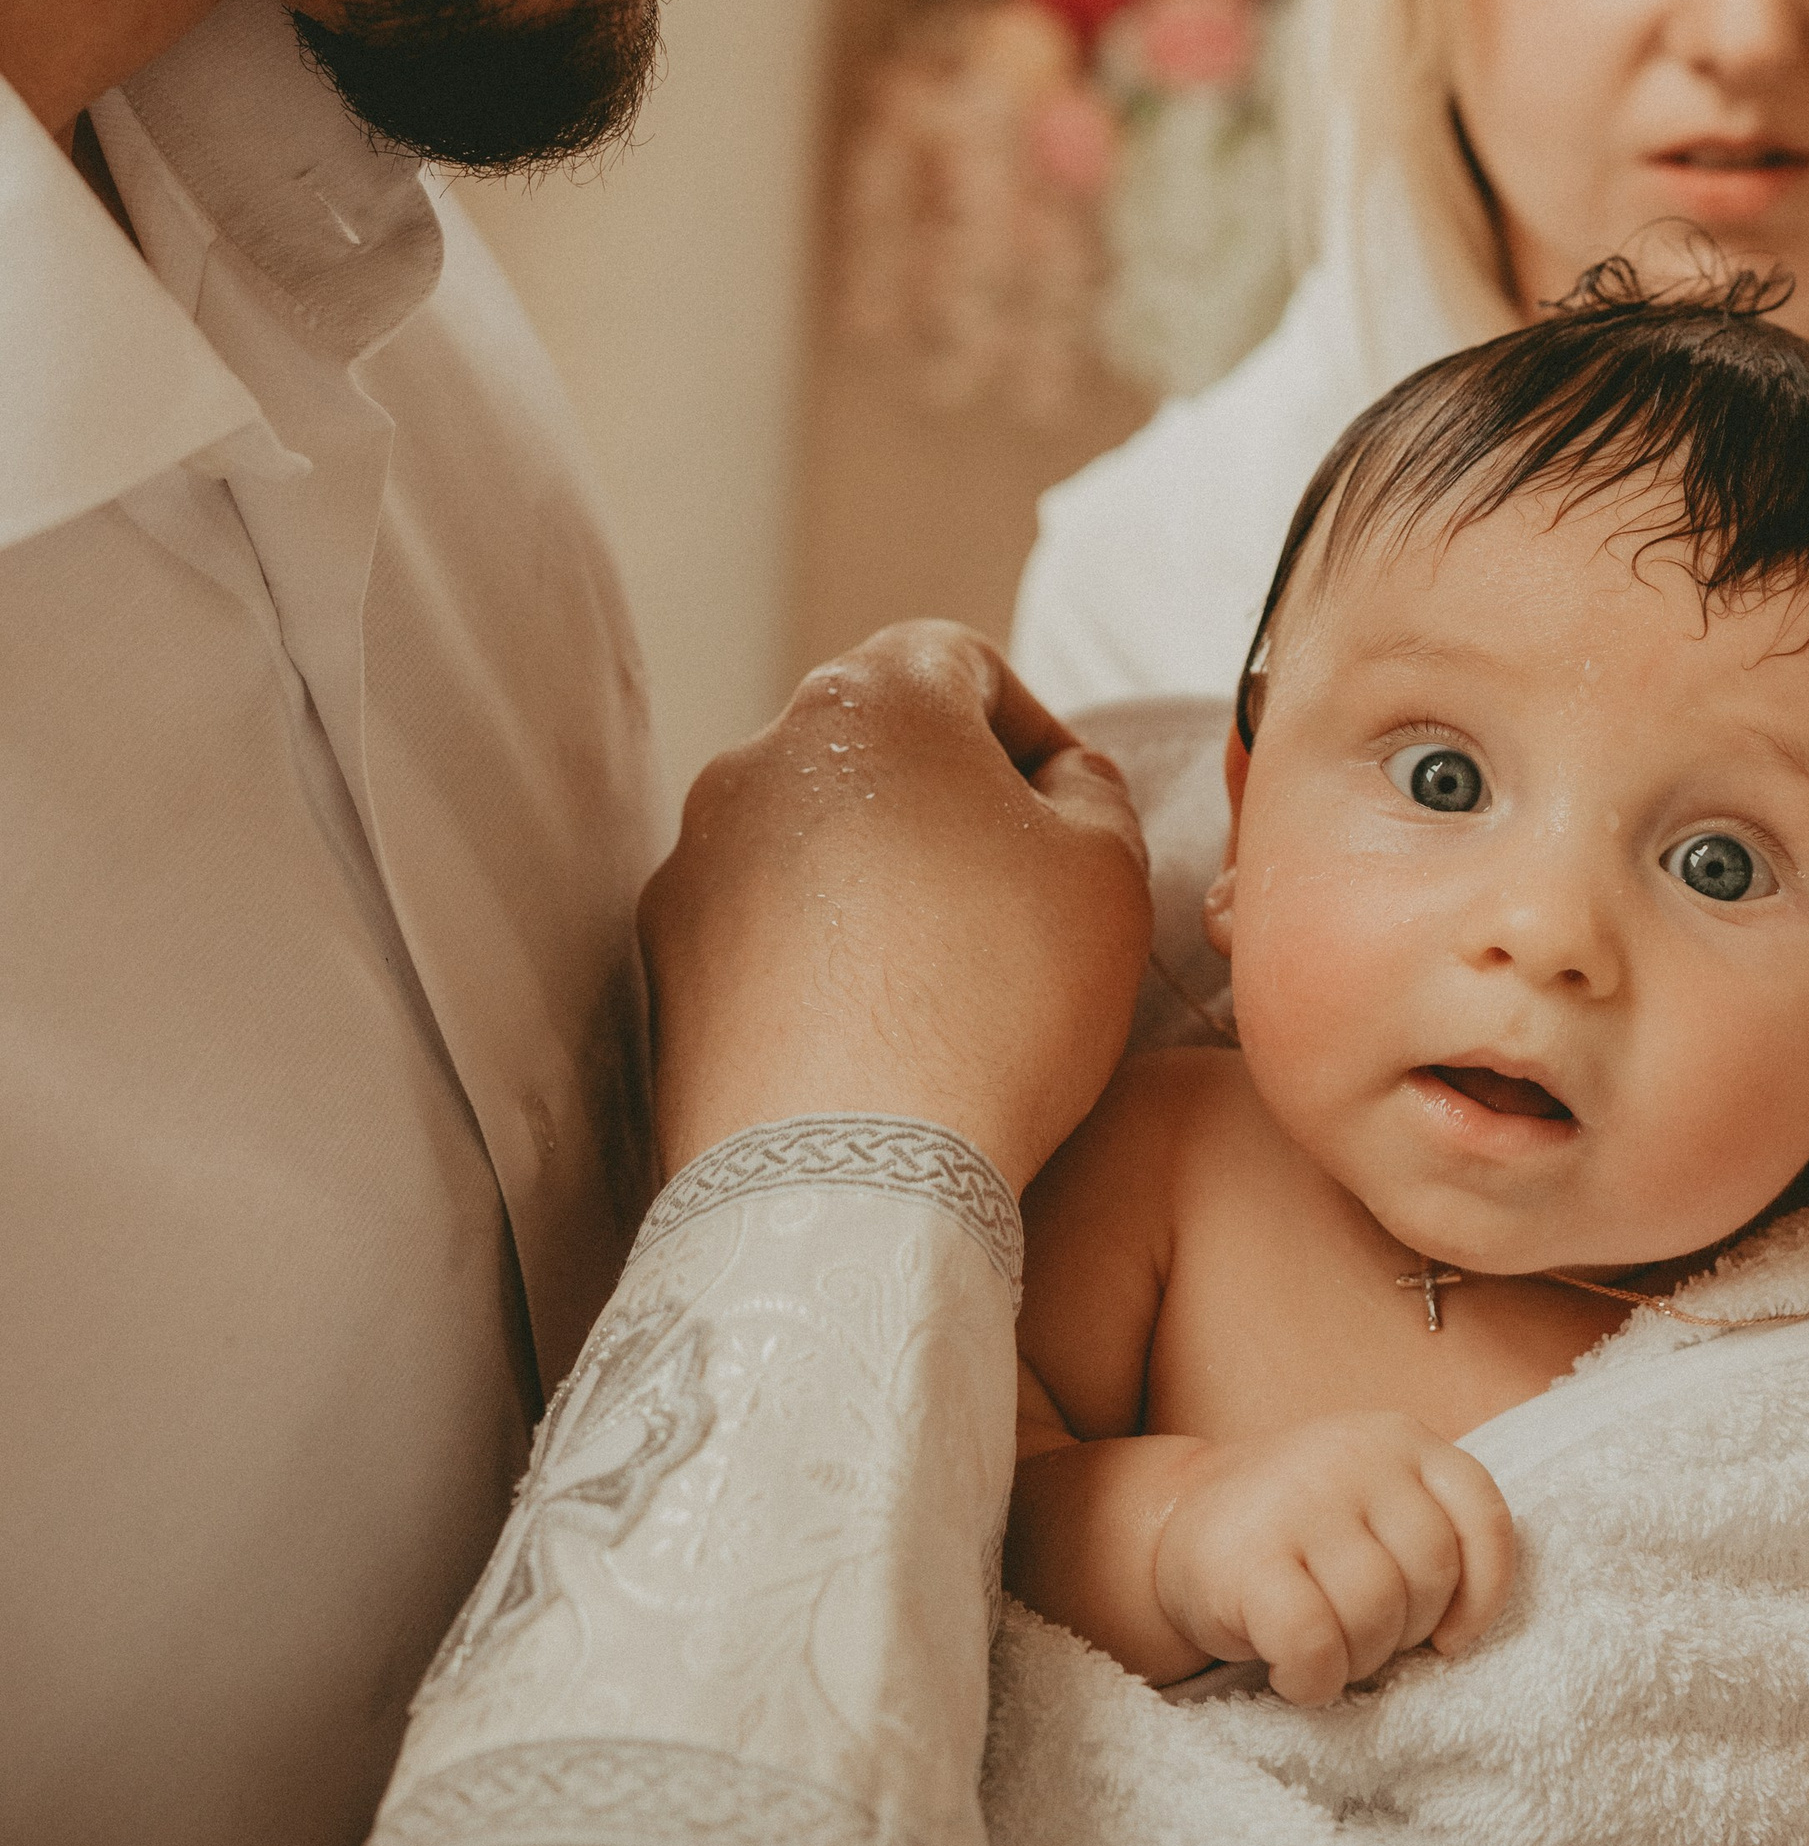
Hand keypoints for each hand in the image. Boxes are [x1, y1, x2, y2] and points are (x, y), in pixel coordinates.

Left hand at [641, 621, 1151, 1193]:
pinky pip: (759, 931)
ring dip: (877, 883)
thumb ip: (1095, 786)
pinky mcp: (660, 967)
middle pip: (876, 748)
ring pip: (812, 840)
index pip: (958, 660)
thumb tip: (1059, 777)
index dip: (1030, 729)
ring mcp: (692, 864)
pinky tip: (870, 1036)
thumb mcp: (1110, 869)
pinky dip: (813, 958)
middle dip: (947, 807)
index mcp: (870, 700)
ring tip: (941, 985)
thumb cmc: (998, 1004)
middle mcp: (757, 758)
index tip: (1066, 816)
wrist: (846, 1185)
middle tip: (1016, 905)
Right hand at [1151, 1413, 1515, 1705]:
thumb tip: (1462, 1633)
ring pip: (1376, 1612)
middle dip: (1406, 1633)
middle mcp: (1355, 1455)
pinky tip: (1293, 1673)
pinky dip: (1313, 1678)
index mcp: (1401, 1439)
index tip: (1451, 1638)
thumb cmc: (1300, 1531)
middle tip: (1361, 1640)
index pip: (1482, 1514)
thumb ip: (1427, 1532)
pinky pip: (1315, 1643)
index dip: (1484, 1590)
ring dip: (1358, 1661)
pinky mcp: (1249, 1556)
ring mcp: (1300, 1499)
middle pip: (1430, 1575)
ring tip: (1325, 1652)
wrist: (1179, 1520)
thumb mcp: (1375, 1501)